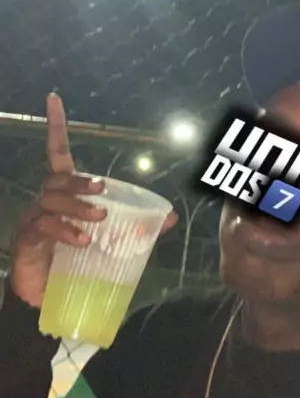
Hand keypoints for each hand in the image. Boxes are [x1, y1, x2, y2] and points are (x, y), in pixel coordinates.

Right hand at [10, 94, 177, 308]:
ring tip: (99, 218)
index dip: (56, 126)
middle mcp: (46, 200)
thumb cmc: (76, 262)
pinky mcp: (28, 238)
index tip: (54, 98)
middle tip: (103, 190)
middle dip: (80, 181)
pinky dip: (65, 230)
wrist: (47, 299)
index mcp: (64, 193)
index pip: (58, 153)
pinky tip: (82, 240)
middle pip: (58, 178)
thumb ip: (138, 228)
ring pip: (52, 199)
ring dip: (77, 205)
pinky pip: (44, 225)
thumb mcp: (111, 242)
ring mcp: (34, 218)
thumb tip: (172, 217)